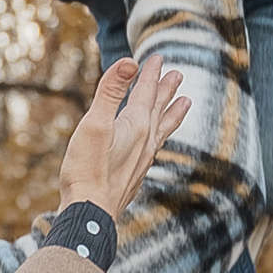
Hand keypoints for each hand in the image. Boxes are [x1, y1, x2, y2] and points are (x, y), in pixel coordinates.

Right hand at [57, 54, 190, 218]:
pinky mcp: (136, 174)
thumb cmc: (87, 169)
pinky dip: (161, 134)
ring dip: (172, 113)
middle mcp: (145, 141)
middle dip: (166, 90)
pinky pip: (156, 146)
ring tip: (185, 103)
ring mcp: (142, 159)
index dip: (150, 73)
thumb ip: (111, 91)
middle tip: (178, 74)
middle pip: (159, 109)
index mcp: (136, 126)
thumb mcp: (95, 123)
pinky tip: (157, 141)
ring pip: (162, 129)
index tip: (157, 58)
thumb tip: (130, 62)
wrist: (91, 213)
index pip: (146, 92)